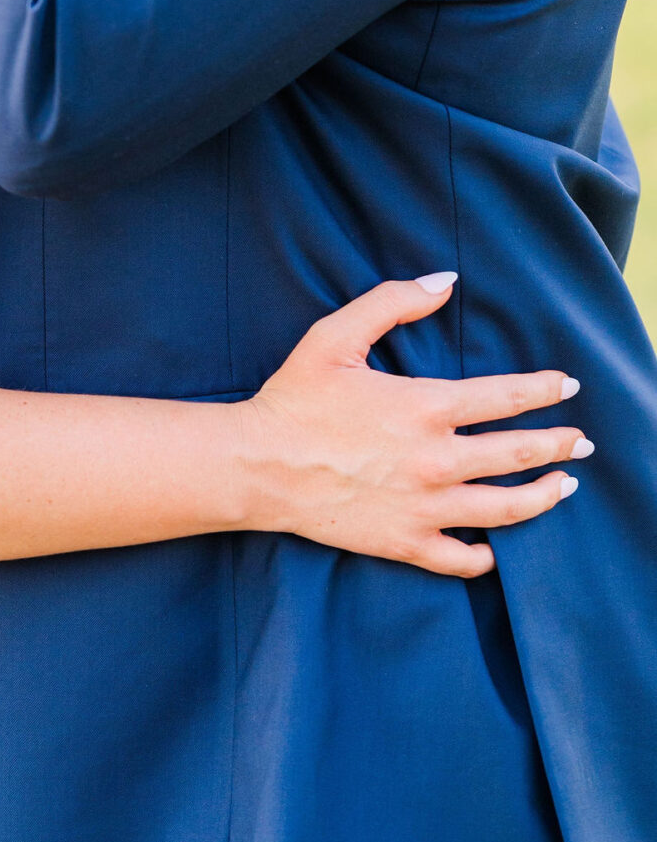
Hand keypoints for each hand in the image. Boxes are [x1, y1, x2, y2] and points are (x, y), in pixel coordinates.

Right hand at [235, 275, 588, 577]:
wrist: (259, 465)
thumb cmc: (294, 398)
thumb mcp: (335, 335)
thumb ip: (392, 301)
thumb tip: (445, 282)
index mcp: (425, 407)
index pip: (505, 398)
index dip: (543, 391)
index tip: (567, 387)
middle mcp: (436, 460)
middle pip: (517, 454)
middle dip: (559, 446)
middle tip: (582, 442)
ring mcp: (425, 507)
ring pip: (506, 510)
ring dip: (544, 497)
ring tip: (565, 488)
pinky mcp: (406, 543)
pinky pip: (463, 558)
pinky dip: (488, 556)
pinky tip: (499, 548)